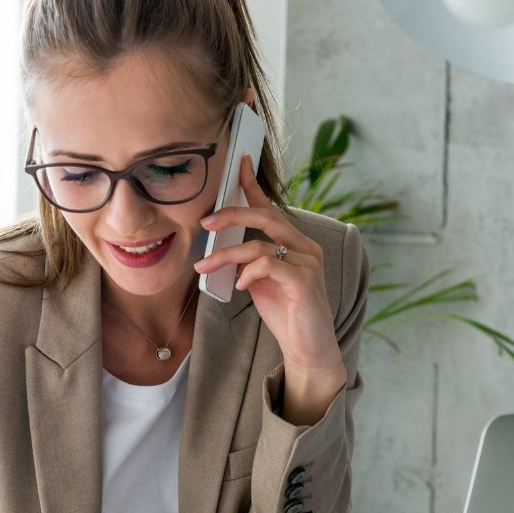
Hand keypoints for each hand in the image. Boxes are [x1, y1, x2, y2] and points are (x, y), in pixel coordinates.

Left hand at [195, 156, 346, 424]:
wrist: (308, 349)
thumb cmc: (287, 316)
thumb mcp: (261, 283)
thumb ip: (250, 262)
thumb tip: (224, 250)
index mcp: (296, 244)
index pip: (272, 209)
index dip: (254, 186)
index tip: (239, 163)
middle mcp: (306, 248)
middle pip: (267, 217)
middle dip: (232, 214)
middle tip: (205, 221)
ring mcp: (309, 263)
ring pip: (260, 245)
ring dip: (226, 255)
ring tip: (204, 266)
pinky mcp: (305, 281)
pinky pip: (269, 265)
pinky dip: (248, 273)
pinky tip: (239, 286)